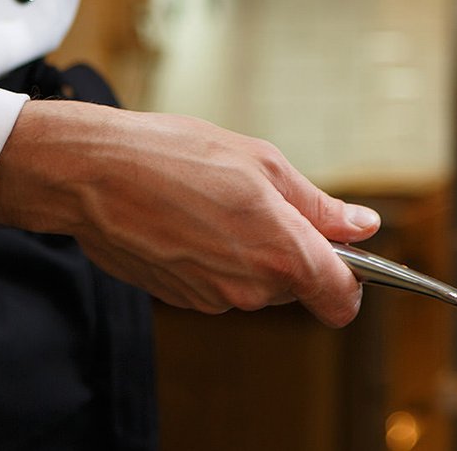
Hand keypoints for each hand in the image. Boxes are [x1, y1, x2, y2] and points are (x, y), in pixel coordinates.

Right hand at [0, 100, 380, 326]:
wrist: (92, 174)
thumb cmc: (175, 157)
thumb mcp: (262, 164)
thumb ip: (319, 205)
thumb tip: (364, 226)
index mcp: (282, 254)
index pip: (341, 299)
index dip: (352, 280)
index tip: (349, 256)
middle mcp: (251, 289)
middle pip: (298, 285)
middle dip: (293, 250)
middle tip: (262, 200)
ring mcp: (213, 299)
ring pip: (258, 284)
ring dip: (252, 251)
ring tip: (217, 203)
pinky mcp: (182, 299)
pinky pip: (221, 283)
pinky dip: (218, 257)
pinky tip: (191, 219)